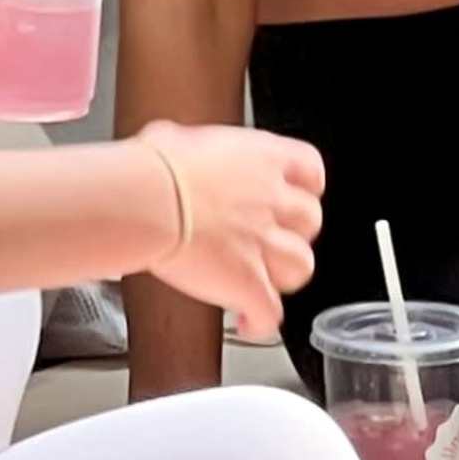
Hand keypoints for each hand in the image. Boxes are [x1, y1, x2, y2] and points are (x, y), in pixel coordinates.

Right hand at [128, 120, 322, 345]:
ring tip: (263, 281)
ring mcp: (264, 243)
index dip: (303, 186)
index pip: (309, 168)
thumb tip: (167, 143)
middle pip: (311, 220)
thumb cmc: (155, 167)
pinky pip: (270, 313)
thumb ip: (188, 147)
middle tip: (267, 240)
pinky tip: (248, 322)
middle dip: (292, 232)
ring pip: (302, 266)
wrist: (148, 200)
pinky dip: (261, 322)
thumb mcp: (175, 137)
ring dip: (284, 275)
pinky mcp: (248, 284)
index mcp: (262, 158)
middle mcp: (272, 200)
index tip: (292, 194)